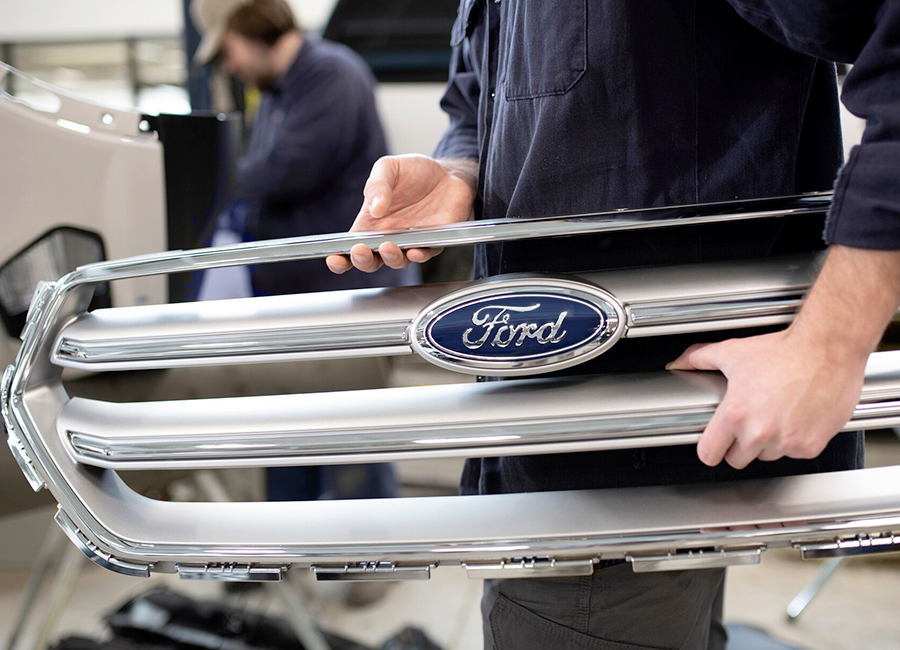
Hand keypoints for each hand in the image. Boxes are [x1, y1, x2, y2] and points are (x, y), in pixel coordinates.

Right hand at [326, 155, 476, 273]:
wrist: (448, 174)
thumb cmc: (415, 172)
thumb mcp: (389, 168)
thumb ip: (377, 185)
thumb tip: (375, 209)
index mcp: (371, 223)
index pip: (350, 246)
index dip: (340, 258)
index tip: (333, 259)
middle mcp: (388, 236)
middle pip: (371, 260)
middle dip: (363, 261)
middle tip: (360, 251)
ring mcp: (410, 242)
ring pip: (397, 261)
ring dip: (391, 258)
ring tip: (388, 246)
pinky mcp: (433, 242)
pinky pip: (424, 254)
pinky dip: (419, 255)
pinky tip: (415, 250)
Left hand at [667, 329, 865, 469]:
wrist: (828, 350)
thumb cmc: (785, 351)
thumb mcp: (733, 352)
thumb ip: (700, 358)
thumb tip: (680, 362)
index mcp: (735, 415)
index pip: (709, 454)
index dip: (709, 449)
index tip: (713, 445)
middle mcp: (760, 433)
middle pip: (737, 459)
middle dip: (739, 444)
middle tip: (748, 422)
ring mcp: (787, 442)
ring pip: (766, 456)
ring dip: (768, 443)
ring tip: (774, 414)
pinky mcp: (810, 446)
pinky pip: (794, 453)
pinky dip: (794, 441)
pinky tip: (795, 417)